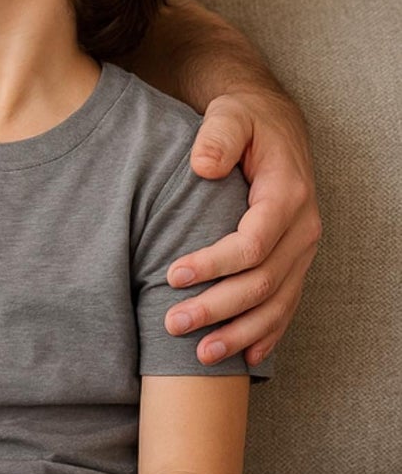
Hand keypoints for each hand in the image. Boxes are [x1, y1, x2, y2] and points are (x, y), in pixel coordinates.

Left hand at [165, 87, 320, 365]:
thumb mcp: (229, 115)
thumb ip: (217, 138)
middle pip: (263, 282)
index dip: (214, 264)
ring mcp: (302, 248)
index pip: (253, 243)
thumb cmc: (244, 121)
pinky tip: (246, 357)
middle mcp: (302, 228)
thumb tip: (201, 166)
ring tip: (201, 354)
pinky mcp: (295, 260)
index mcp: (286, 195)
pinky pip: (287, 304)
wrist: (273, 125)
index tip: (171, 276)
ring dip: (241, 332)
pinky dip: (267, 333)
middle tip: (173, 323)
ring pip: (277, 302)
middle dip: (218, 308)